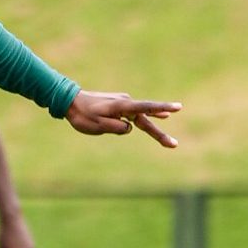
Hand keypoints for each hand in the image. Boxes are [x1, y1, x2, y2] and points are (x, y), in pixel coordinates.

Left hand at [66, 91, 181, 147]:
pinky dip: (149, 116)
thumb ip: (116, 127)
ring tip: (170, 139)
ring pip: (142, 118)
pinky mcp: (119, 106)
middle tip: (174, 145)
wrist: (70, 102)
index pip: (146, 108)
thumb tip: (130, 127)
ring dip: (154, 128)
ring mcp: (123, 103)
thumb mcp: (97, 125)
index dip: (162, 109)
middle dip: (159, 133)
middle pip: (146, 119)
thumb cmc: (82, 115)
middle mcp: (125, 103)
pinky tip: (161, 116)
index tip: (177, 107)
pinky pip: (137, 113)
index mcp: (121, 107)